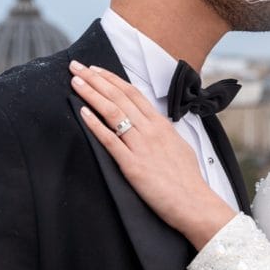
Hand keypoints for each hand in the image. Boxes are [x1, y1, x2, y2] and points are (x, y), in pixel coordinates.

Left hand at [69, 60, 236, 249]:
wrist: (194, 202)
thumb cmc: (187, 179)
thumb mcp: (178, 146)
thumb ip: (162, 133)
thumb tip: (153, 126)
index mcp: (161, 124)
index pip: (133, 93)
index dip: (111, 79)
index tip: (95, 69)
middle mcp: (150, 130)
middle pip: (119, 97)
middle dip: (95, 79)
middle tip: (77, 67)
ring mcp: (141, 146)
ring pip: (112, 112)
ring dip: (91, 94)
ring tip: (75, 83)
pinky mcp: (132, 165)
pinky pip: (110, 140)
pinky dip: (95, 125)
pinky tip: (83, 113)